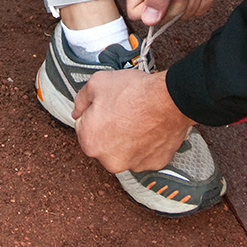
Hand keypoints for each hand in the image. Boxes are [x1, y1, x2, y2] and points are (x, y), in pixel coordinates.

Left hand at [73, 68, 192, 172]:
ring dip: (128, 136)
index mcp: (90, 141)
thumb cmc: (135, 92)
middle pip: (103, 141)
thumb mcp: (97, 82)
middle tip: (122, 109)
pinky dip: (146, 142)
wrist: (169, 99)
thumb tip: (77, 109)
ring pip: (124, 148)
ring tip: (137, 116)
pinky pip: (144, 152)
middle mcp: (109, 160)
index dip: (95, 111)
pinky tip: (149, 126)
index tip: (106, 104)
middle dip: (110, 126)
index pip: (84, 126)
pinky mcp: (152, 164)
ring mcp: (132, 164)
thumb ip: (81, 99)